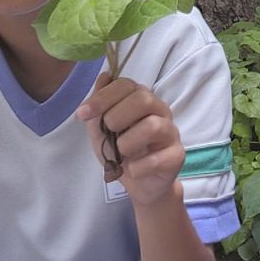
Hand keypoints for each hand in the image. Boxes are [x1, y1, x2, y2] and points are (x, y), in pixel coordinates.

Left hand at [77, 74, 184, 206]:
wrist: (141, 184)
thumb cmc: (121, 151)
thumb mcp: (101, 128)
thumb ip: (100, 104)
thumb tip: (104, 76)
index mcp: (142, 99)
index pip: (126, 84)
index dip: (102, 97)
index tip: (82, 114)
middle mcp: (160, 110)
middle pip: (144, 98)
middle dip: (117, 116)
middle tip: (109, 131)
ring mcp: (171, 132)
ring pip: (152, 126)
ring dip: (127, 143)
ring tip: (122, 153)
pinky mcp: (177, 155)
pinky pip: (156, 159)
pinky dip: (137, 167)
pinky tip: (132, 169)